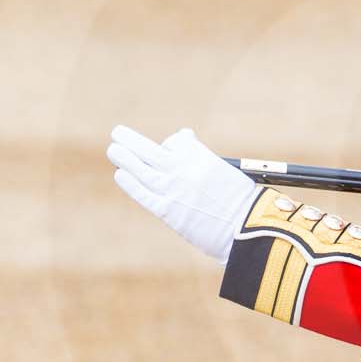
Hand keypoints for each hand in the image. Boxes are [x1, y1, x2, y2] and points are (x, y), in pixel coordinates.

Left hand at [106, 126, 259, 264]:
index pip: (176, 141)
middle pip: (149, 150)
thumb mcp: (227, 170)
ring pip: (140, 169)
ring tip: (113, 149)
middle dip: (131, 140)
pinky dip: (130, 183)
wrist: (247, 228)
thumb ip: (204, 162)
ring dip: (124, 157)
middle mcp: (181, 169)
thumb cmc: (242, 201)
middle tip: (118, 133)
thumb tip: (188, 152)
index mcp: (199, 156)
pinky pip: (143, 194)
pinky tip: (120, 174)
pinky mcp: (167, 211)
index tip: (170, 146)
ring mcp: (172, 190)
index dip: (172, 143)